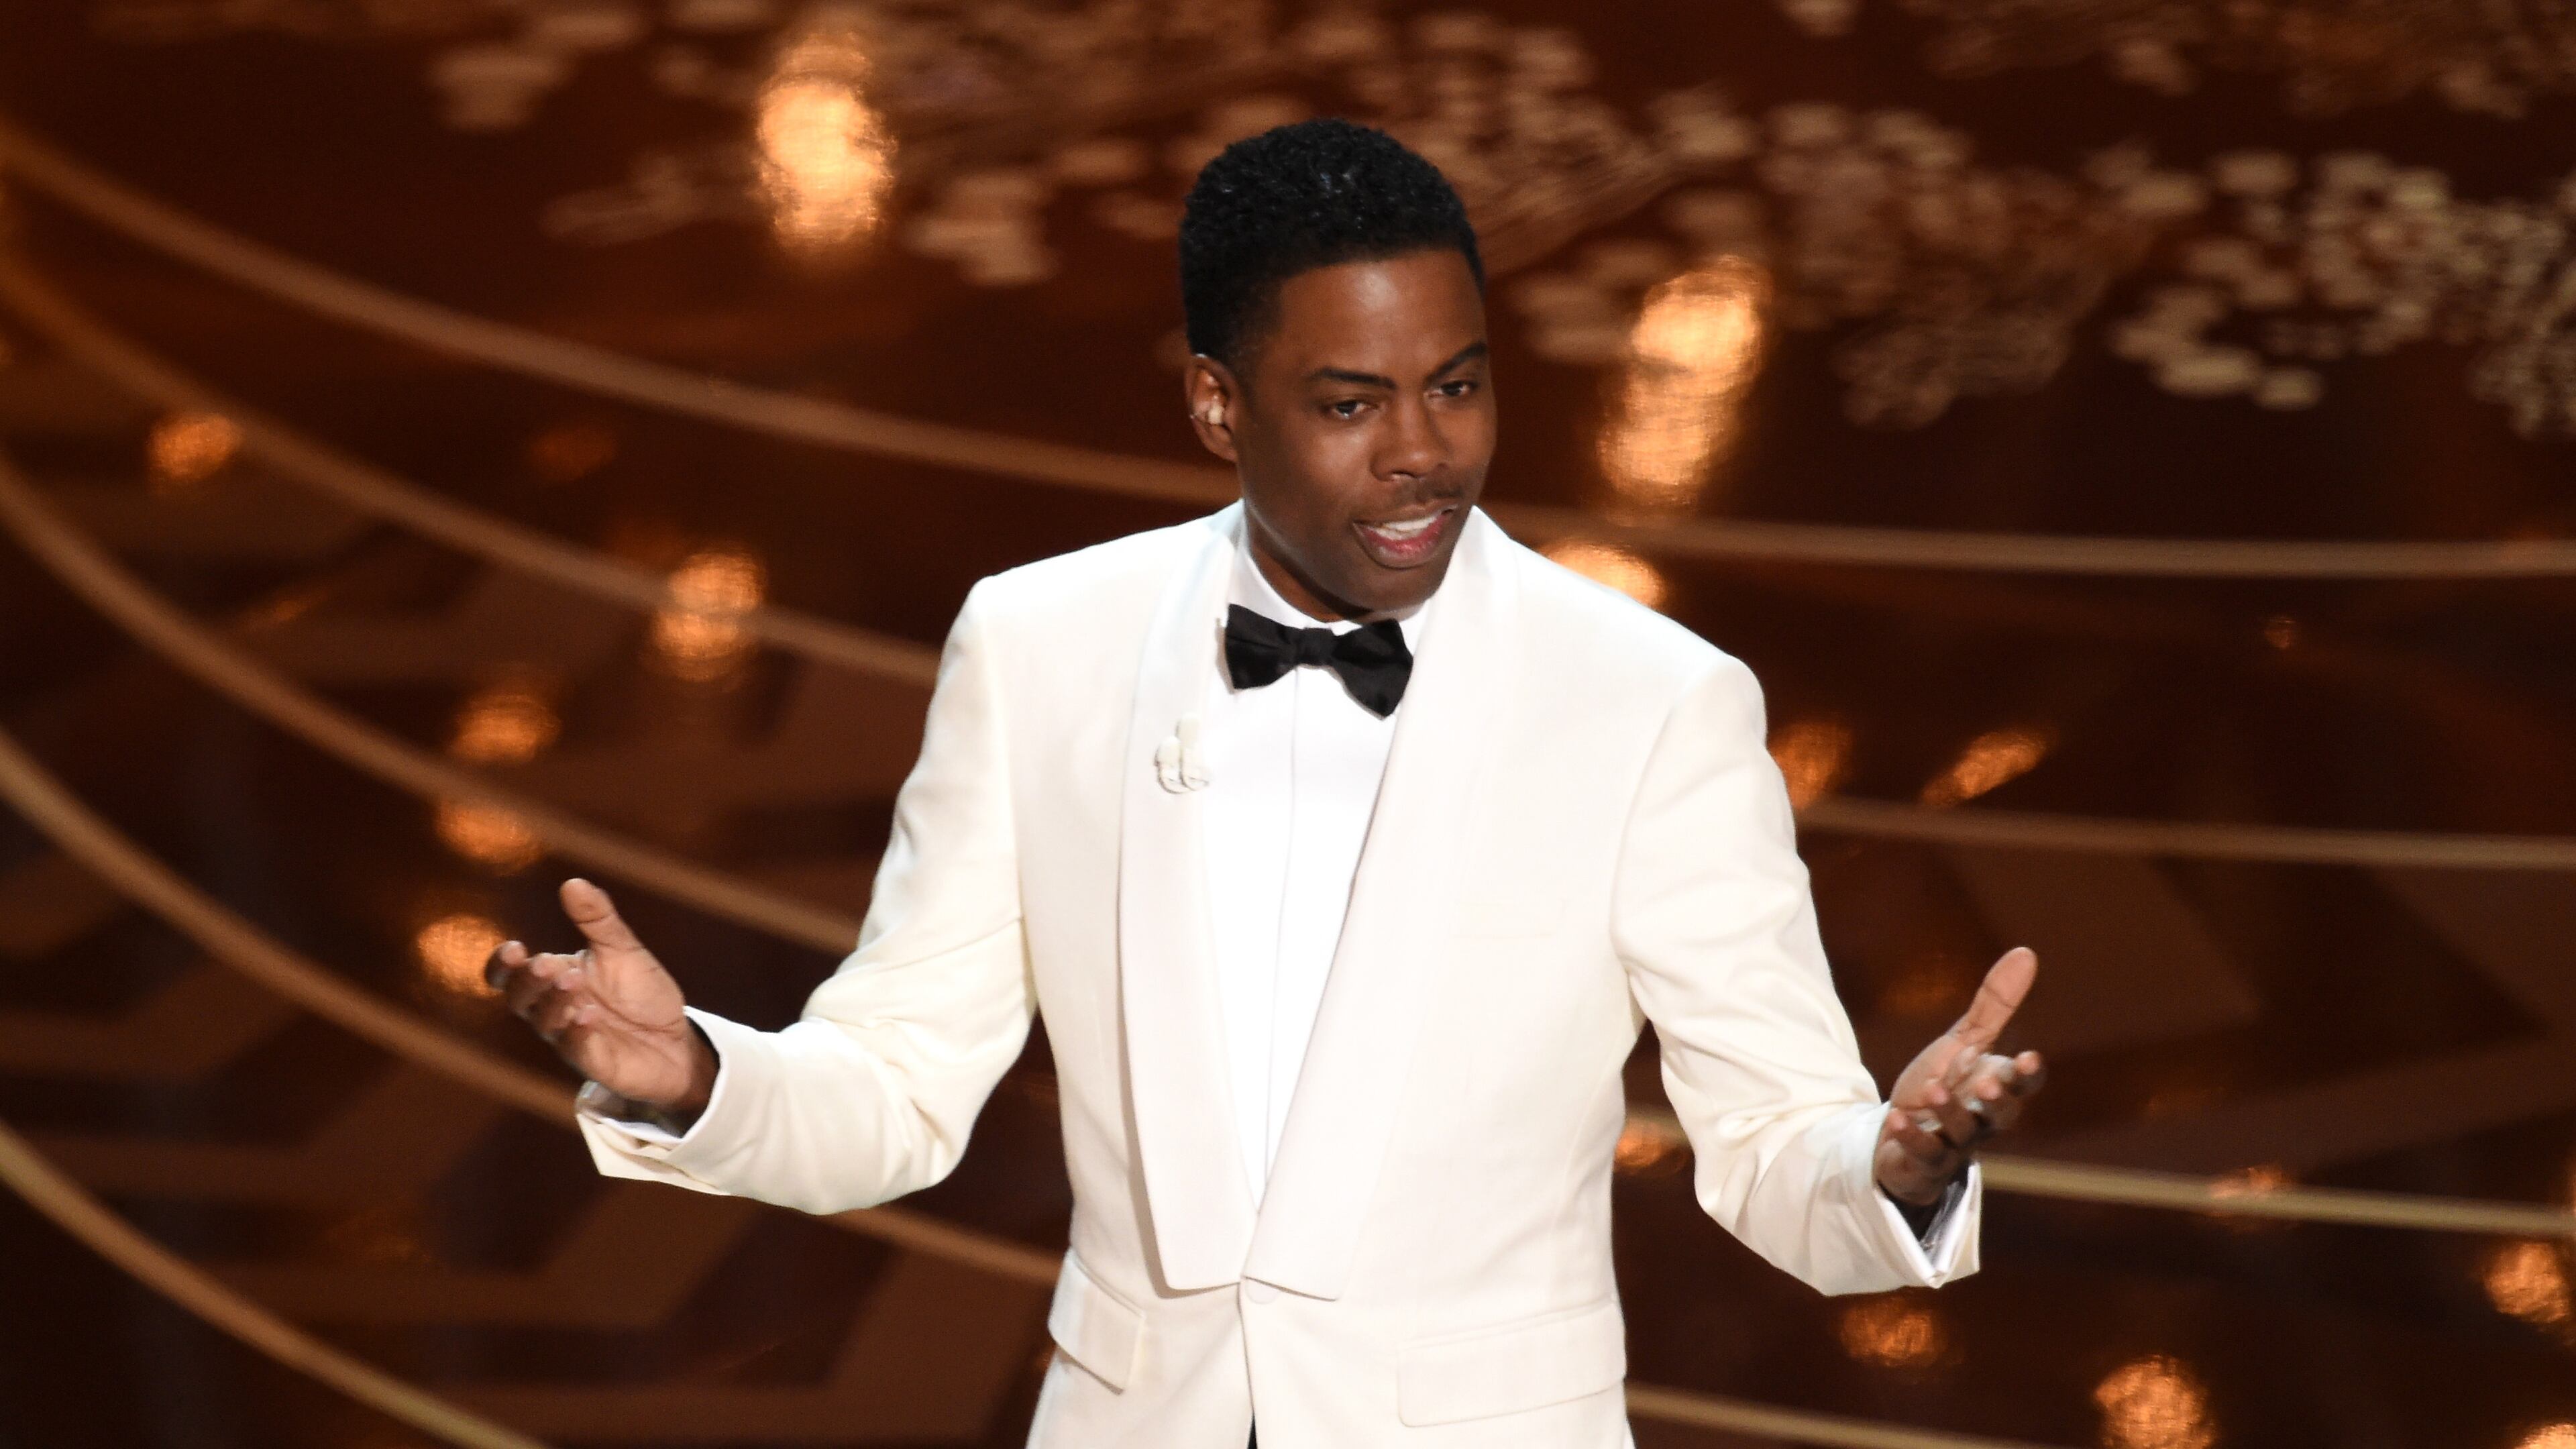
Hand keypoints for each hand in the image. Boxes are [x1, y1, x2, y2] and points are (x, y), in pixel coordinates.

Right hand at [484, 878, 715, 1115]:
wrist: (677, 1040)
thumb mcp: (623, 950)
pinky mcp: (592, 1060)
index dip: (502, 964)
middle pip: (519, 997)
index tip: (515, 949)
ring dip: (554, 1000)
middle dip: (528, 979)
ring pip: (544, 1021)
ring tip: (572, 980)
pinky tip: (589, 1015)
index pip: (510, 974)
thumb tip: (572, 882)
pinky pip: (574, 1048)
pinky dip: (578, 1030)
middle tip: (546, 963)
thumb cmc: (642, 995)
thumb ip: (598, 919)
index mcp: (555, 978)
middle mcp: (554, 1008)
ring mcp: (570, 1037)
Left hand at [1875, 946, 2046, 1205]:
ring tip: (1932, 1090)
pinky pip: (1923, 1154)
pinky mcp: (1925, 1162)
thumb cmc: (1943, 1082)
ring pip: (1961, 1135)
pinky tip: (1896, 1119)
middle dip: (1996, 1102)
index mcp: (1995, 1087)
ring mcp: (1954, 1144)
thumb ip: (1994, 1004)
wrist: (1903, 1130)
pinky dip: (1911, 1137)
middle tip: (1987, 1084)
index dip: (2028, 1074)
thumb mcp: (1964, 1041)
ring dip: (1949, 1113)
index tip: (2030, 1058)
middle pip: (2001, 1117)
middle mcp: (1981, 1119)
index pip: (2022, 1084)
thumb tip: (2026, 952)